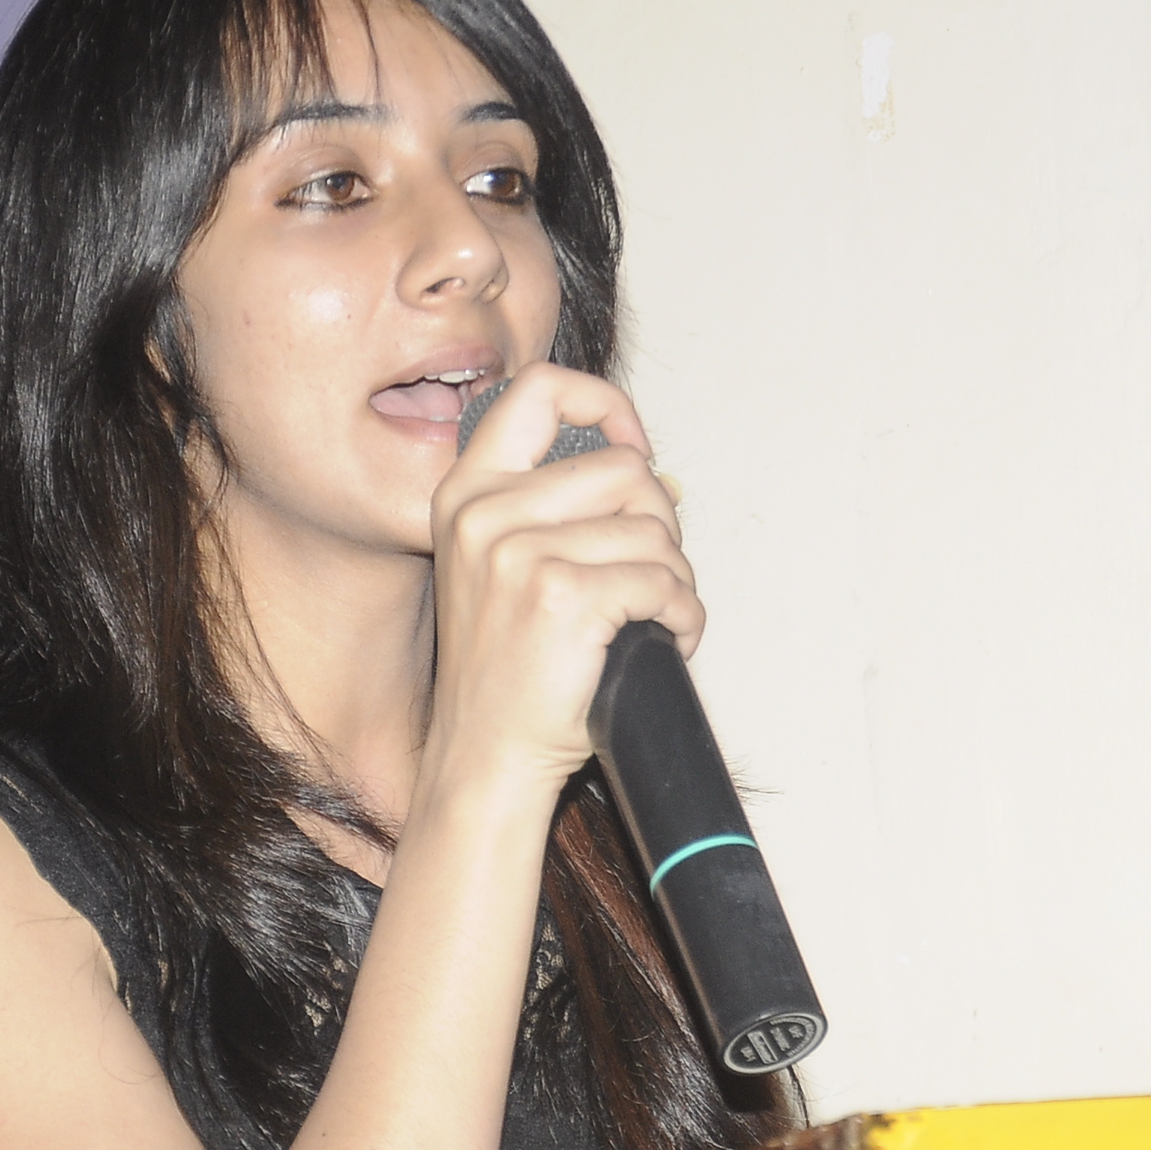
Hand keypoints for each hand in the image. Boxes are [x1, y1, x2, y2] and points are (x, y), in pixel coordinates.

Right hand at [421, 365, 701, 803]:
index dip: (603, 404)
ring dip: (675, 579)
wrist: (484, 758)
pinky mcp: (564, 597)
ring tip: (652, 618)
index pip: (538, 390)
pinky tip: (664, 642)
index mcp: (465, 494)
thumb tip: (643, 465)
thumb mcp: (496, 565)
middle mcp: (485, 514)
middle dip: (660, 522)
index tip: (634, 447)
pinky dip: (685, 617)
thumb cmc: (506, 674)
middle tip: (651, 573)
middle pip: (626, 468)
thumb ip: (547, 506)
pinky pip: (666, 583)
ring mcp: (521, 554)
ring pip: (656, 530)